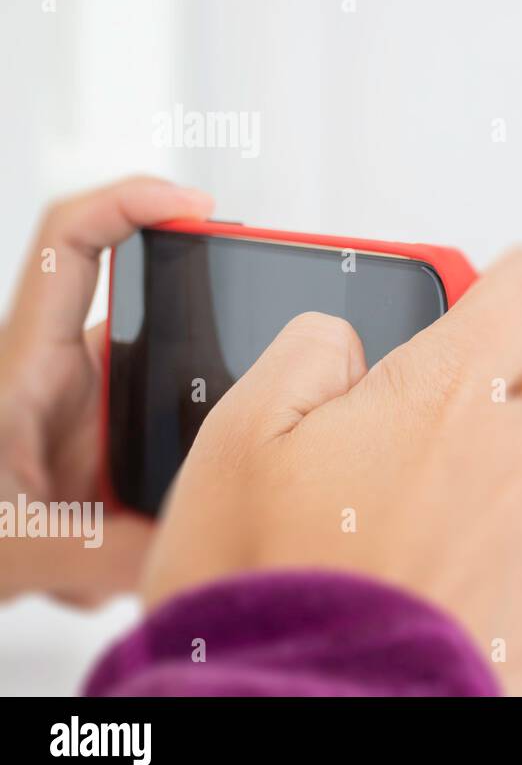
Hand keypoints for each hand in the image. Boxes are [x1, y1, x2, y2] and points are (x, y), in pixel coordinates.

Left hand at [0, 177, 213, 604]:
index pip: (73, 241)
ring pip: (166, 400)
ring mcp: (85, 418)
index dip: (134, 201)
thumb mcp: (7, 549)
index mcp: (30, 366)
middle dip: (201, 357)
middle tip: (254, 373)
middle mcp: (61, 378)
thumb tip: (186, 549)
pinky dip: (157, 512)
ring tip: (141, 526)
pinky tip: (119, 563)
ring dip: (170, 467)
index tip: (198, 208)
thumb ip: (94, 551)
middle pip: (154, 320)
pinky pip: (159, 460)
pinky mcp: (100, 458)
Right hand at [140, 247, 521, 694]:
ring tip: (425, 522)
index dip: (517, 282)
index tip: (492, 299)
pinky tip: (442, 584)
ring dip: (514, 477)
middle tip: (421, 437)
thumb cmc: (268, 583)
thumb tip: (343, 340)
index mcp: (452, 390)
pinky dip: (515, 559)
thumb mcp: (240, 433)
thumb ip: (309, 351)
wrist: (300, 712)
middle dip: (501, 395)